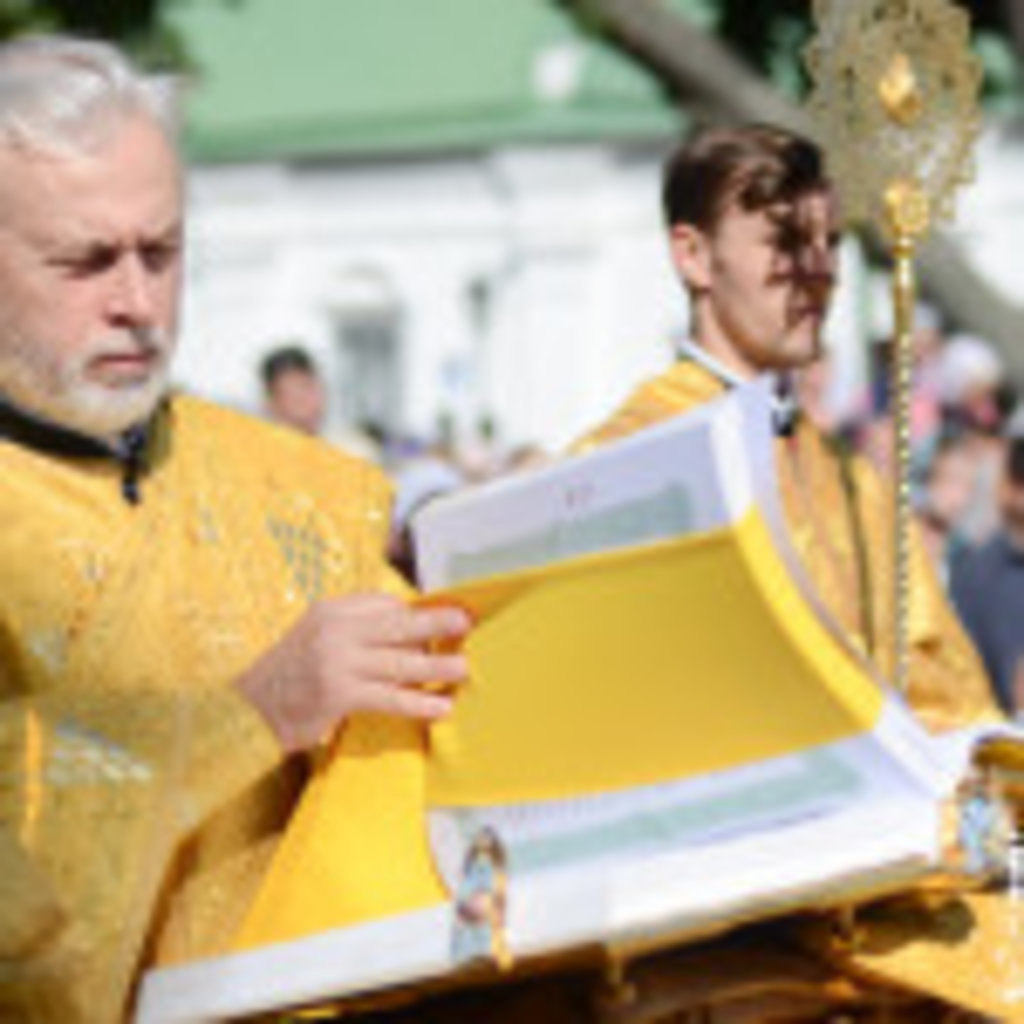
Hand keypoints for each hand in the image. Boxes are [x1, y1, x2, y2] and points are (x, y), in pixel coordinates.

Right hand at [237, 593, 470, 751]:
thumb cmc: (288, 675)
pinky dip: (417, 702)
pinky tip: (439, 706)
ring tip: (463, 669)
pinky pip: (389, 697)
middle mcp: (335, 630)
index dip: (415, 612)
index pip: (383, 604)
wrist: (245, 710)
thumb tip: (408, 629)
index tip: (444, 616)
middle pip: (398, 624)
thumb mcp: (315, 636)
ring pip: (399, 662)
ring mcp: (337, 662)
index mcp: (331, 610)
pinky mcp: (339, 695)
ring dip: (436, 666)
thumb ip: (354, 629)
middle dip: (436, 623)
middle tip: (466, 623)